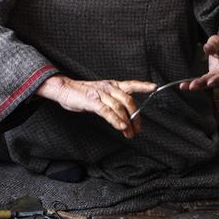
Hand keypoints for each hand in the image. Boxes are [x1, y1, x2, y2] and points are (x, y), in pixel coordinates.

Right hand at [36, 75, 155, 138]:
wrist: (64, 89)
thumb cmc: (82, 93)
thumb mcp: (100, 94)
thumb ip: (112, 101)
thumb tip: (124, 115)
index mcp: (112, 85)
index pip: (130, 84)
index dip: (142, 86)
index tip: (154, 87)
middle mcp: (109, 87)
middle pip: (128, 101)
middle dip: (135, 116)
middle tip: (138, 129)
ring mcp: (101, 94)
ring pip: (119, 108)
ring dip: (126, 122)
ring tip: (129, 134)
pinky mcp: (92, 101)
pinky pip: (107, 111)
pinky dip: (115, 120)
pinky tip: (121, 127)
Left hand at [179, 35, 218, 90]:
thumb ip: (214, 44)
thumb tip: (206, 48)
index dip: (218, 79)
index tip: (210, 82)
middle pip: (213, 81)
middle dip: (202, 84)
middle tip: (192, 86)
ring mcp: (215, 77)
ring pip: (205, 83)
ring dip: (195, 85)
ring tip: (183, 86)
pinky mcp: (208, 77)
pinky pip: (200, 81)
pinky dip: (192, 83)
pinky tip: (183, 85)